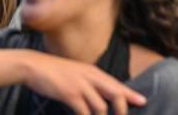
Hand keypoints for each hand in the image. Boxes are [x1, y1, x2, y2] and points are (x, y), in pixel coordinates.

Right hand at [22, 51, 145, 114]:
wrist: (34, 65)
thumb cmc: (55, 72)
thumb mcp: (77, 74)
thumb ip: (90, 83)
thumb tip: (101, 97)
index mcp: (94, 72)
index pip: (118, 84)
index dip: (131, 94)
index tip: (143, 101)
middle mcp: (91, 77)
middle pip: (116, 93)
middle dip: (123, 109)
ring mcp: (81, 85)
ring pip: (101, 106)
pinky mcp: (70, 94)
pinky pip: (84, 111)